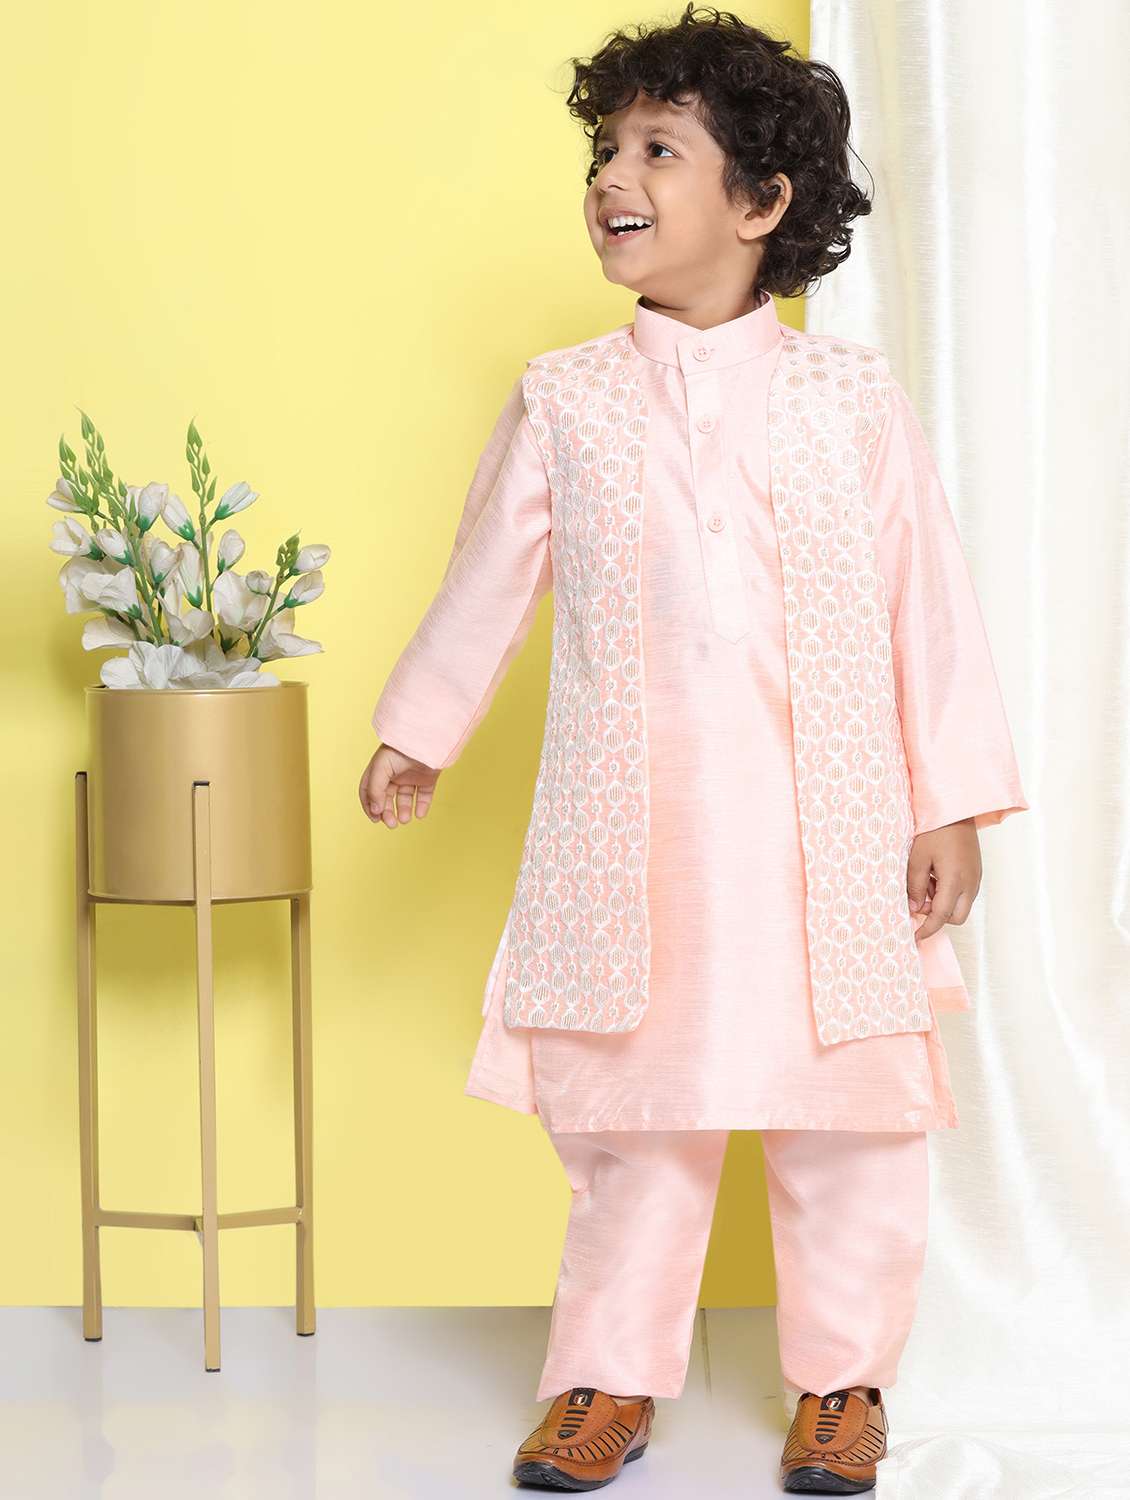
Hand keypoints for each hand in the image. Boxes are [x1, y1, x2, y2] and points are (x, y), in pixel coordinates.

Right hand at [358, 743, 440, 827]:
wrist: (425, 739)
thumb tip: (375, 810)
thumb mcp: (380, 769)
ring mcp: (411, 776)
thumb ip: (375, 790)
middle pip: (386, 798)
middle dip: (387, 813)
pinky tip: (419, 814)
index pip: (369, 791)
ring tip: (405, 819)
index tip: (375, 819)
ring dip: (403, 811)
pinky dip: (422, 807)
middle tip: (392, 824)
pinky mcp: (428, 779)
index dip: (370, 806)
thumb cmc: (399, 750)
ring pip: (405, 799)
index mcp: (379, 770)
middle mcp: (394, 774)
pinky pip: (424, 796)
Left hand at [907, 817, 981, 940]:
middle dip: (937, 916)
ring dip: (942, 902)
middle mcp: (970, 884)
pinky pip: (964, 893)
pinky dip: (949, 892)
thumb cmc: (935, 831)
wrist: (957, 810)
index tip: (914, 938)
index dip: (927, 929)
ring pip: (960, 906)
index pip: (941, 916)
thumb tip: (913, 908)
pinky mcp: (976, 872)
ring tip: (927, 879)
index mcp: (955, 881)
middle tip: (919, 899)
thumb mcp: (918, 858)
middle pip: (956, 918)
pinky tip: (937, 874)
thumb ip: (915, 886)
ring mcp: (976, 878)